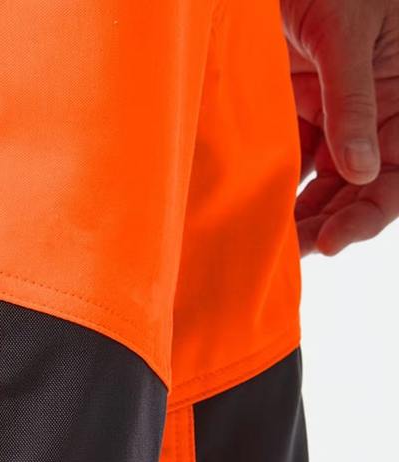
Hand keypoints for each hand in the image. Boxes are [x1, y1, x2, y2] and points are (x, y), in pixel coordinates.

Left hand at [283, 0, 398, 255]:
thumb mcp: (349, 34)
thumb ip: (353, 102)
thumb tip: (362, 171)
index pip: (394, 179)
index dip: (367, 215)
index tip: (331, 241)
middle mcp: (370, 116)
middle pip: (354, 191)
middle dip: (324, 225)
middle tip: (287, 253)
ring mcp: (329, 115)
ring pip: (318, 184)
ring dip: (295, 215)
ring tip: (265, 242)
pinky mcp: (291, 110)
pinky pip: (286, 160)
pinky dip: (271, 185)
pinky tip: (250, 209)